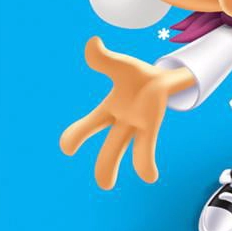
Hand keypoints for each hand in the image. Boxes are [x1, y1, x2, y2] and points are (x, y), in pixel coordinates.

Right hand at [58, 37, 194, 188]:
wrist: (163, 76)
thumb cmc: (138, 75)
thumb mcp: (121, 65)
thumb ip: (104, 59)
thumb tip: (92, 44)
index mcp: (109, 109)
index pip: (90, 125)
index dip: (77, 136)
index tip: (68, 149)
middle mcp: (121, 121)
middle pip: (112, 145)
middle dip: (105, 163)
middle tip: (104, 184)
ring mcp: (138, 125)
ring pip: (130, 148)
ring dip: (128, 165)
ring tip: (115, 186)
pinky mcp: (153, 124)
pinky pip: (147, 144)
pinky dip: (145, 160)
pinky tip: (149, 177)